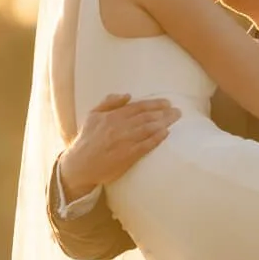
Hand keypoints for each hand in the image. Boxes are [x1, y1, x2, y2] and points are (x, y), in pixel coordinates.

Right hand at [58, 94, 179, 200]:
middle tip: (178, 111)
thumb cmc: (88, 138)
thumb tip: (127, 95)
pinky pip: (145, 145)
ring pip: (148, 129)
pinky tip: (166, 134)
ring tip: (175, 119)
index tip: (167, 103)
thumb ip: (109, 102)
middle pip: (147, 117)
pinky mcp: (127, 156)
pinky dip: (156, 138)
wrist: (80, 164)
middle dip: (164, 113)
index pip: (138, 107)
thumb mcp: (93, 115)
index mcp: (112, 116)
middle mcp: (119, 127)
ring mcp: (124, 142)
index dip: (154, 104)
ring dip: (163, 123)